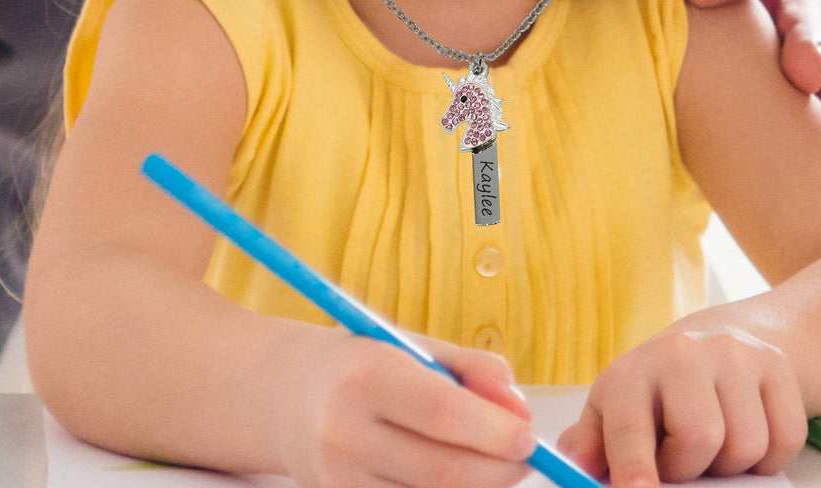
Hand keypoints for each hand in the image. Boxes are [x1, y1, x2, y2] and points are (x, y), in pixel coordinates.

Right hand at [276, 328, 535, 487]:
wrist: (291, 397)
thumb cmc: (366, 364)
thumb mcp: (413, 345)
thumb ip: (472, 369)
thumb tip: (519, 407)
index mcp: (364, 374)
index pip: (443, 413)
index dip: (495, 430)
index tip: (529, 434)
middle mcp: (343, 432)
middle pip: (445, 471)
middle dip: (500, 469)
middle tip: (524, 455)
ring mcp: (337, 481)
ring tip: (489, 463)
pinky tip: (454, 479)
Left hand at [556, 325, 808, 487]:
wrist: (711, 343)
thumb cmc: (654, 391)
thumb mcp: (613, 410)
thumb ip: (591, 444)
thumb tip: (571, 465)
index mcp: (632, 372)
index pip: (632, 426)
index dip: (634, 467)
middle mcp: (682, 354)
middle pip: (700, 437)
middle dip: (691, 469)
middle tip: (680, 461)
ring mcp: (733, 355)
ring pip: (746, 444)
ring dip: (731, 465)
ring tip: (710, 445)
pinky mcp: (776, 366)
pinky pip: (785, 440)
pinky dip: (768, 458)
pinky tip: (744, 432)